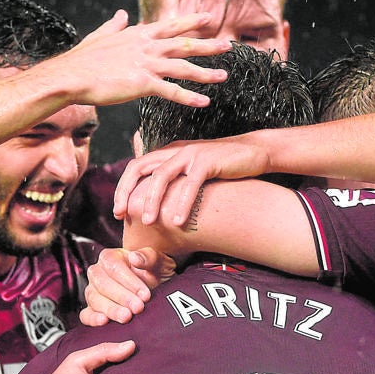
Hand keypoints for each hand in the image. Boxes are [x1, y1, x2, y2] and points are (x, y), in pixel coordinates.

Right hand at [40, 10, 230, 108]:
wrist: (71, 75)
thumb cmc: (82, 59)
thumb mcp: (101, 35)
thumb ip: (115, 25)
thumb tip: (122, 13)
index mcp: (138, 34)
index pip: (171, 25)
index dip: (191, 22)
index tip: (209, 18)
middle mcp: (147, 46)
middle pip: (185, 44)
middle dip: (208, 45)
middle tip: (229, 45)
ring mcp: (146, 64)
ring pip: (184, 68)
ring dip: (206, 72)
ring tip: (224, 76)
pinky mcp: (142, 84)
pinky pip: (172, 92)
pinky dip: (189, 97)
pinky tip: (204, 102)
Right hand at [80, 248, 176, 325]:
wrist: (155, 287)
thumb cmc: (155, 272)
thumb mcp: (159, 262)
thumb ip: (149, 258)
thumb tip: (135, 258)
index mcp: (111, 257)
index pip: (114, 267)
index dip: (129, 281)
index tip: (145, 294)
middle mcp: (98, 273)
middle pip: (102, 284)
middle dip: (121, 297)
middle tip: (138, 307)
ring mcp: (93, 291)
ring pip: (94, 299)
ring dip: (111, 309)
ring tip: (126, 317)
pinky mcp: (92, 309)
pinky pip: (86, 314)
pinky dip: (92, 319)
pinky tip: (104, 321)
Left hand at [114, 138, 269, 224]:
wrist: (256, 152)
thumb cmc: (225, 167)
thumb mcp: (194, 172)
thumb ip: (177, 181)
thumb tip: (160, 204)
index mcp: (169, 153)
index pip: (136, 167)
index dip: (123, 188)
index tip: (118, 211)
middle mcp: (175, 151)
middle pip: (140, 168)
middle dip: (127, 192)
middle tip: (123, 216)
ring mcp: (191, 154)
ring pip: (161, 177)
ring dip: (152, 201)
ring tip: (149, 222)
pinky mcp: (207, 161)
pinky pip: (189, 184)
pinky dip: (182, 203)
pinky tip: (179, 221)